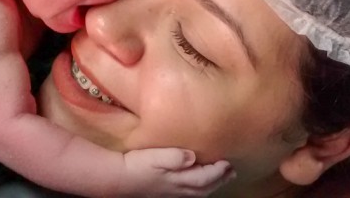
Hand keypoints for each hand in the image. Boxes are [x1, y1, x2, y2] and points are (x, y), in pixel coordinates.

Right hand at [118, 148, 234, 196]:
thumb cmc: (137, 164)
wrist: (118, 178)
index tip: (227, 162)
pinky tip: (198, 184)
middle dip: (219, 180)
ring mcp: (171, 193)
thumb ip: (175, 156)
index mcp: (178, 180)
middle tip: (231, 172)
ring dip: (212, 185)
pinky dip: (200, 189)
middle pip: (204, 188)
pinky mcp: (165, 192)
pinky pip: (189, 193)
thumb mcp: (155, 157)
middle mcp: (178, 189)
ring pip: (198, 192)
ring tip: (221, 177)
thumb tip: (192, 156)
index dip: (218, 171)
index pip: (205, 178)